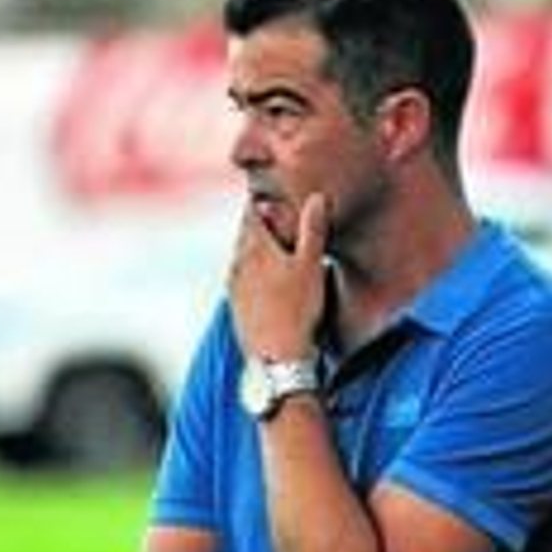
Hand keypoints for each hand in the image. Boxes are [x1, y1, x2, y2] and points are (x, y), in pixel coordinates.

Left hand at [228, 193, 329, 359]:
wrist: (277, 357)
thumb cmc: (297, 309)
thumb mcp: (311, 265)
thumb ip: (313, 230)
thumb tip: (317, 197)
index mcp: (255, 249)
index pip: (252, 215)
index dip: (259, 202)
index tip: (265, 194)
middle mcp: (239, 265)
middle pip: (244, 236)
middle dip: (255, 224)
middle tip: (267, 215)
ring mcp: (234, 288)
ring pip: (240, 259)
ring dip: (251, 250)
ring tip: (267, 247)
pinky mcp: (237, 309)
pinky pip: (240, 281)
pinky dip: (249, 273)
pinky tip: (261, 281)